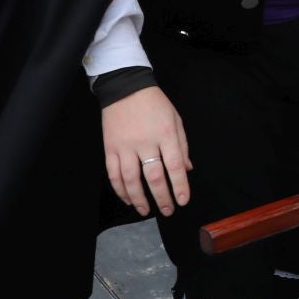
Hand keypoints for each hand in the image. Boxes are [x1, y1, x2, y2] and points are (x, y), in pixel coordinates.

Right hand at [101, 86, 192, 215]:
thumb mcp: (176, 119)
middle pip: (154, 177)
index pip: (175, 166)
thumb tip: (187, 170)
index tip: (183, 200)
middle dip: (162, 198)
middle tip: (168, 210)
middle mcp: (145, 142)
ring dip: (139, 198)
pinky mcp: (110, 148)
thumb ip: (182, 145)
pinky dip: (120, 189)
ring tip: (146, 210)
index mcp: (166, 134)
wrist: (125, 87)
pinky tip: (128, 198)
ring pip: (131, 180)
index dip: (180, 186)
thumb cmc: (154, 104)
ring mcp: (125, 146)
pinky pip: (114, 174)